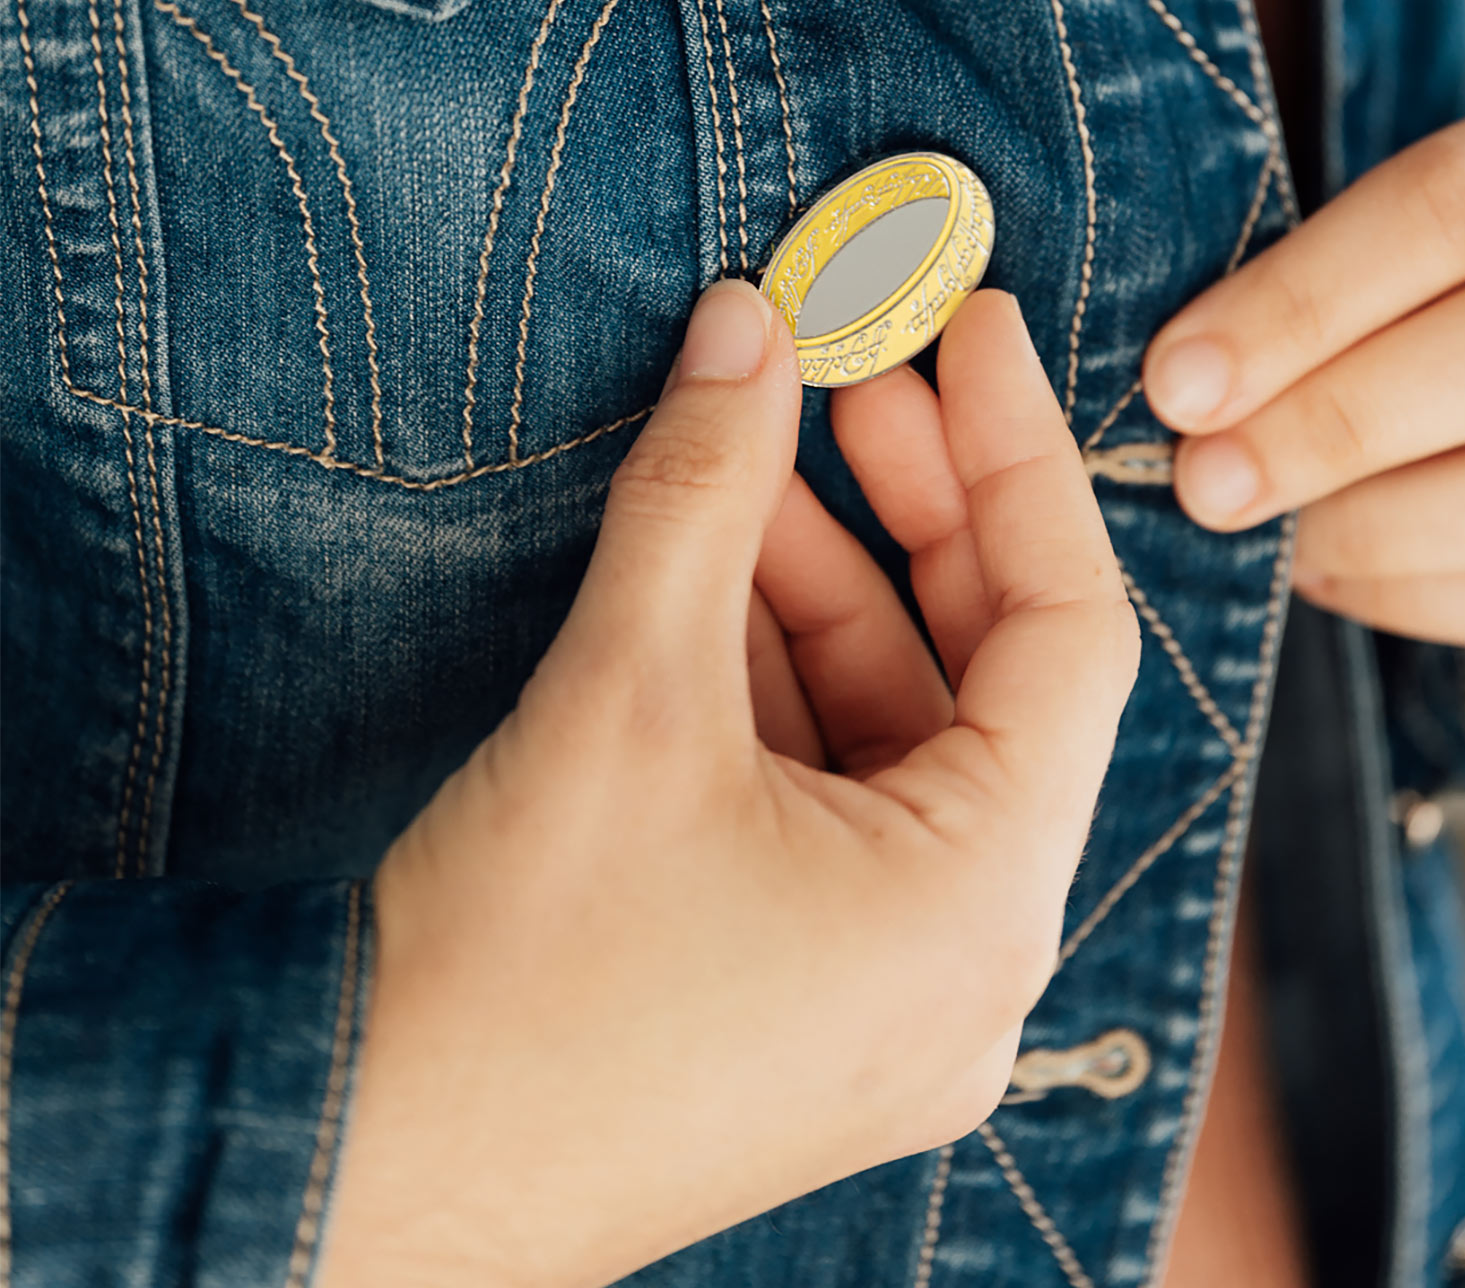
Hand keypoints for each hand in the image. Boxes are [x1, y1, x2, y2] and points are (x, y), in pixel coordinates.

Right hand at [321, 285, 1138, 1287]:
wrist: (363, 1166)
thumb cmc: (515, 968)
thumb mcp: (630, 690)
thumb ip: (707, 489)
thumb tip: (747, 328)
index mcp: (983, 906)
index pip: (1072, 632)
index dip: (1021, 458)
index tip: (974, 331)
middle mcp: (967, 965)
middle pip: (988, 681)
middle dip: (914, 514)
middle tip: (853, 378)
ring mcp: (888, 995)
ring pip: (895, 739)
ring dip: (820, 594)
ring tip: (741, 476)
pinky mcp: (805, 1000)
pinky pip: (834, 807)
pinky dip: (781, 692)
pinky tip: (708, 595)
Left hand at [1143, 77, 1464, 649]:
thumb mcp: (1462, 220)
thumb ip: (1360, 274)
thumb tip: (1196, 384)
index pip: (1459, 203)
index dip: (1301, 302)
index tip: (1177, 383)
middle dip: (1332, 427)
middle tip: (1205, 485)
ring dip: (1381, 530)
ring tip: (1275, 541)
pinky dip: (1435, 598)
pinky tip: (1340, 576)